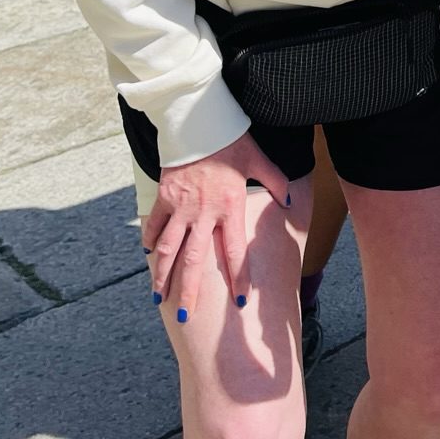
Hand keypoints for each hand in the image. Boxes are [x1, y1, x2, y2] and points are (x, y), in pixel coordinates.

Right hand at [142, 131, 292, 323]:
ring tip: (159, 297)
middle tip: (185, 316)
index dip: (239, 277)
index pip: (235, 251)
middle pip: (195, 260)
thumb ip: (275, 181)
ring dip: (163, 275)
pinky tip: (150, 257)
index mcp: (230, 207)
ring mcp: (180, 207)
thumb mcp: (259, 159)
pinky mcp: (164, 197)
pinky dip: (151, 241)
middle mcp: (204, 213)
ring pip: (169, 249)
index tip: (240, 300)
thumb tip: (289, 203)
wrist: (198, 122)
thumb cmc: (232, 140)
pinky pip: (155, 225)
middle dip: (190, 291)